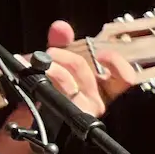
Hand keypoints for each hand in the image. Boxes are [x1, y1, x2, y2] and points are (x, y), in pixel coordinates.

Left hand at [0, 19, 138, 153]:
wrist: (29, 126)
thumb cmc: (50, 95)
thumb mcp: (57, 66)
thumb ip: (62, 44)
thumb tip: (61, 27)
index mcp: (102, 89)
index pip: (125, 78)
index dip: (116, 64)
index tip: (101, 54)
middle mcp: (96, 101)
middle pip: (86, 72)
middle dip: (64, 57)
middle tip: (46, 53)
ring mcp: (80, 112)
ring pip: (70, 84)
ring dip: (51, 69)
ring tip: (34, 64)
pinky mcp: (64, 119)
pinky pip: (57, 97)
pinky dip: (45, 81)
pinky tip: (33, 76)